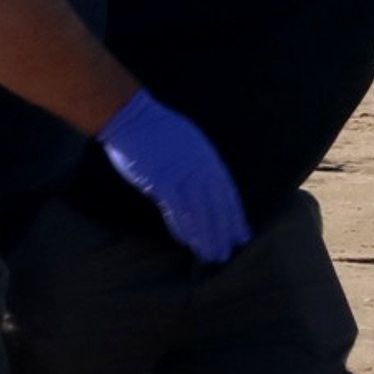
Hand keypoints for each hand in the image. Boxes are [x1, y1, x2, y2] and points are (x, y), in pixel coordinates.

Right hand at [99, 90, 249, 261]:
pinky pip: (177, 209)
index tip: (241, 236)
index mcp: (208, 157)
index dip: (235, 216)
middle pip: (217, 206)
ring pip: (200, 211)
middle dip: (223, 232)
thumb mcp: (189, 143)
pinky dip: (184, 226)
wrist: (132, 117)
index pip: (227, 193)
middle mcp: (200, 166)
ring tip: (210, 255)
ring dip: (206, 236)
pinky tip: (187, 242)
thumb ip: (199, 166)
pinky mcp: (162, 179)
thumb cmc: (156, 131)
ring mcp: (182, 173)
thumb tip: (205, 190)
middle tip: (226, 254)